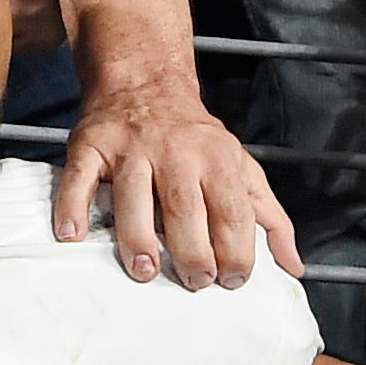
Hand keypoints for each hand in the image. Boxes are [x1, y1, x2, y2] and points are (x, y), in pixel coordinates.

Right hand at [51, 71, 302, 291]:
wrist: (145, 82)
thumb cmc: (196, 139)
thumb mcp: (242, 168)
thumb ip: (269, 217)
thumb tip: (293, 267)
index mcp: (217, 158)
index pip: (232, 212)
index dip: (236, 252)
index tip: (232, 280)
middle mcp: (175, 150)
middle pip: (184, 209)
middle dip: (192, 254)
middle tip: (193, 282)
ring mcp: (130, 147)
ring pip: (133, 197)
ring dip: (138, 239)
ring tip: (144, 270)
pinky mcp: (91, 145)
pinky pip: (79, 178)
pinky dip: (72, 207)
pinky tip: (73, 235)